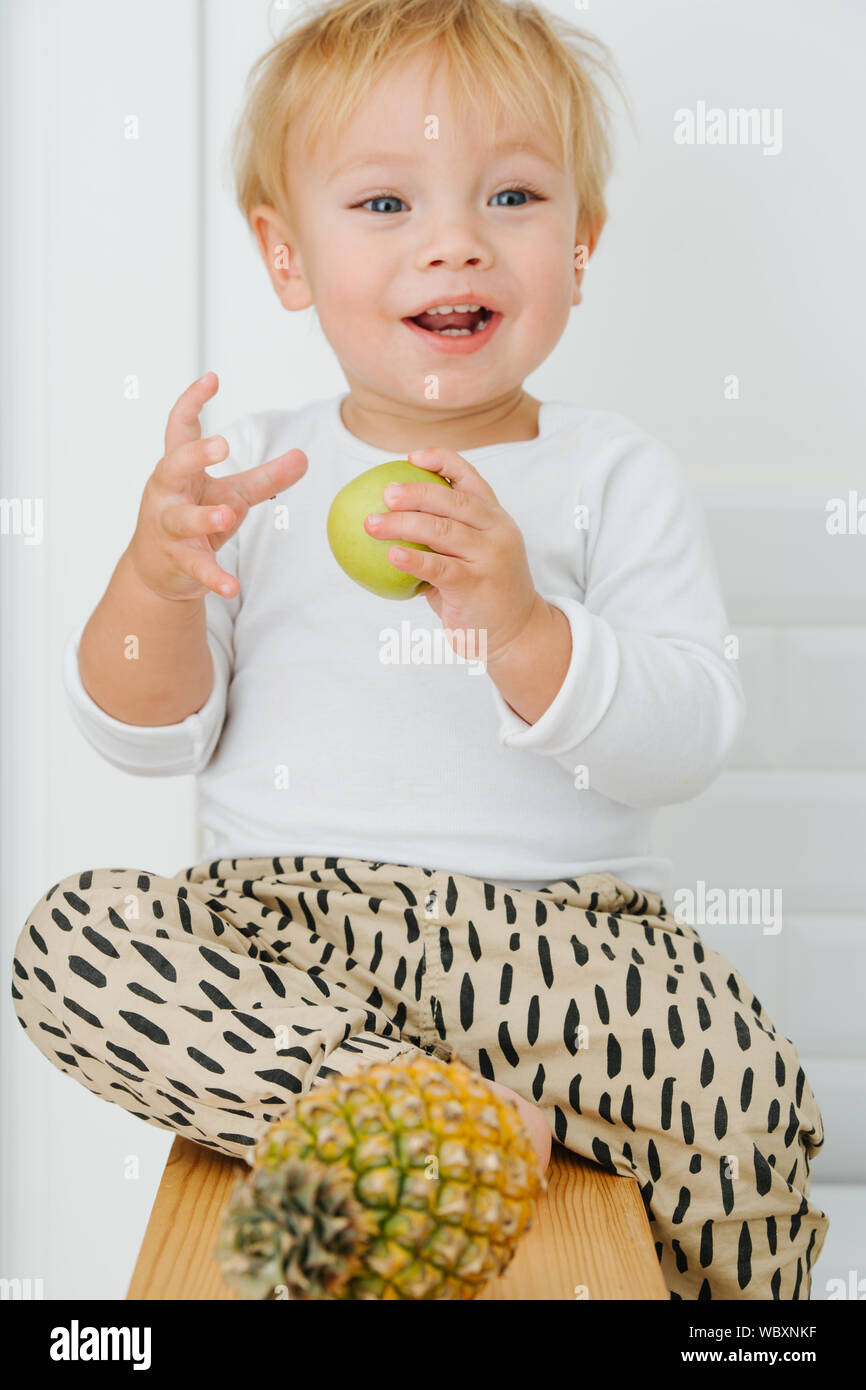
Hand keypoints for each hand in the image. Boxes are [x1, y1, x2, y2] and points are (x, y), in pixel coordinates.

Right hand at [127, 372, 307, 601]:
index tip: (211, 379)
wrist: (158, 570)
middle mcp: (168, 493)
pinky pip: (197, 568)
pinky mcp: (178, 561)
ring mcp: (169, 528)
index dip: (192, 402)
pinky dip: (215, 578)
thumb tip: (304, 456)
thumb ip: (267, 477)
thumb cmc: (196, 518)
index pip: (180, 429)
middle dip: (194, 455)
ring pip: (183, 519)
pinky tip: (232, 587)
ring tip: (226, 515)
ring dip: (204, 517)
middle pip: (173, 466)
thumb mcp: (233, 494)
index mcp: (179, 470)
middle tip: (221, 445)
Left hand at [363, 446, 539, 662]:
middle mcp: (496, 532)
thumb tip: (389, 516)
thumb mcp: (473, 555)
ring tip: (371, 524)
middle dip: (415, 492)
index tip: (410, 457)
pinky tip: (391, 554)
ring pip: (442, 530)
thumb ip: (445, 536)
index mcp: (495, 518)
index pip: (470, 478)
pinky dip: (412, 559)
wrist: (517, 632)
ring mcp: (489, 557)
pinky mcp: (476, 585)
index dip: (441, 461)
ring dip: (402, 524)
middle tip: (384, 493)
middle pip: (452, 501)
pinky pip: (439, 568)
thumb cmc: (482, 590)